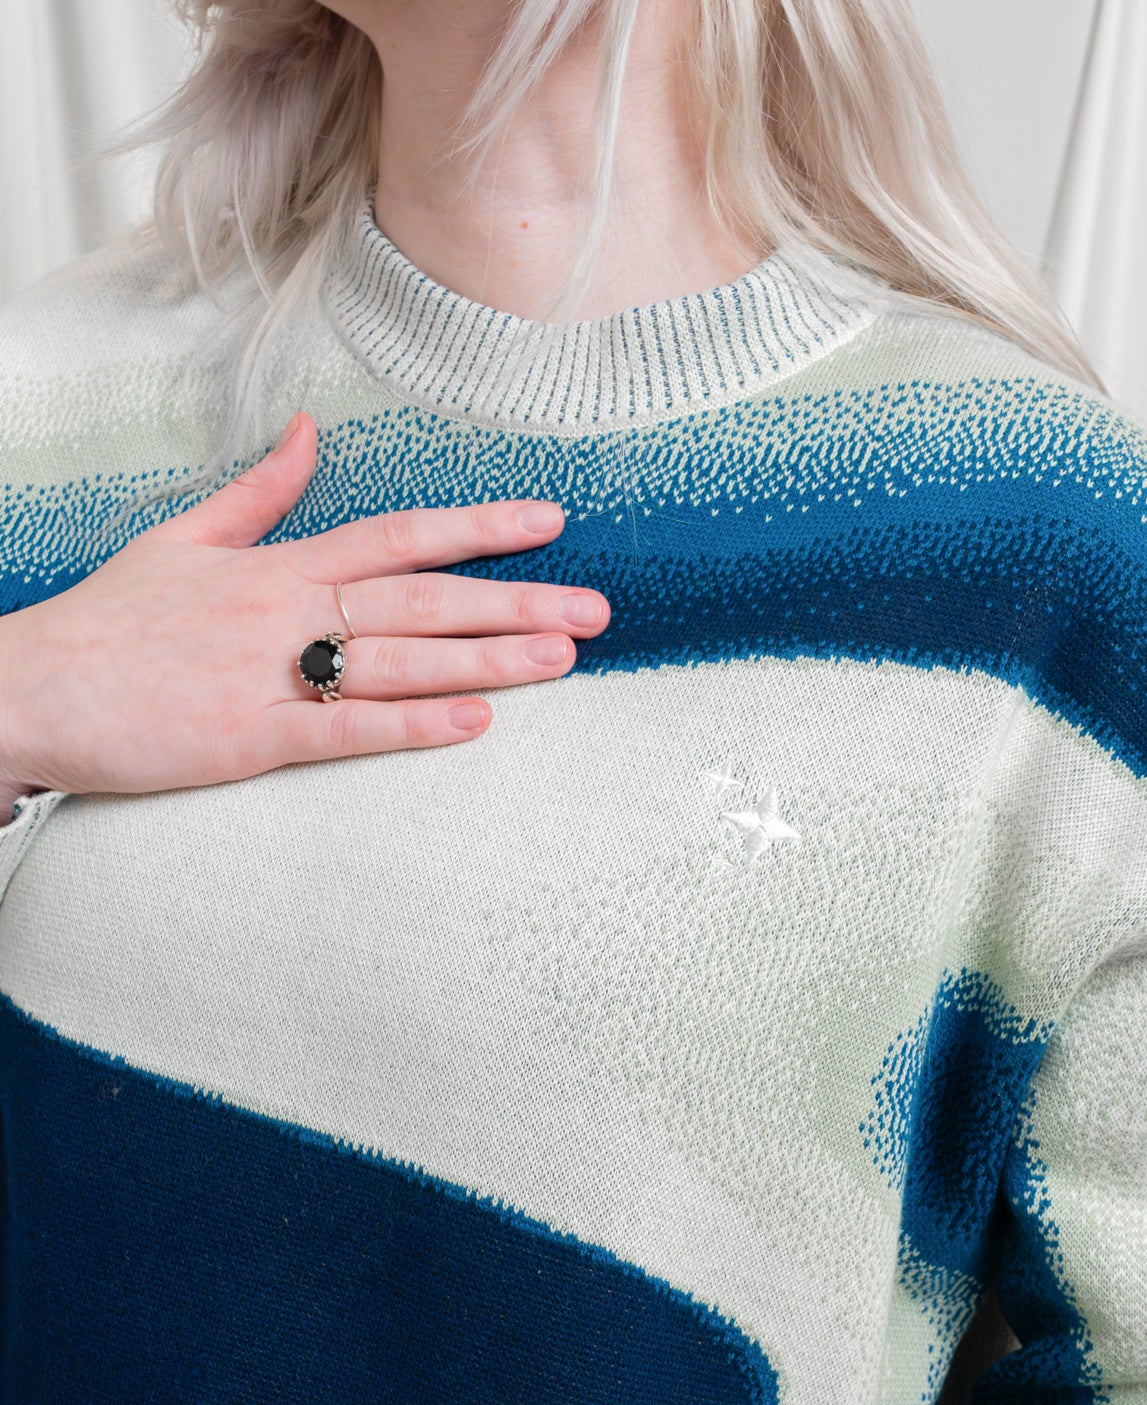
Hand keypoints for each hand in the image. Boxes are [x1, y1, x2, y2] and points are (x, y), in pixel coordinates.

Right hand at [0, 412, 608, 813]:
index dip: (477, 527)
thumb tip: (307, 430)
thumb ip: (258, 492)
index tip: (550, 521)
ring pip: (400, 660)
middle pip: (421, 598)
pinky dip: (413, 724)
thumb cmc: (110, 624)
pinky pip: (345, 728)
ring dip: (486, 657)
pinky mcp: (250, 737)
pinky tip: (477, 724)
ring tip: (563, 655)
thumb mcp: (181, 538)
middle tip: (597, 607)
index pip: (398, 535)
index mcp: (278, 565)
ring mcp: (271, 674)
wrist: (32, 686)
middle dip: (514, 599)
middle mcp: (286, 611)